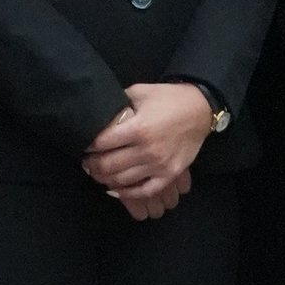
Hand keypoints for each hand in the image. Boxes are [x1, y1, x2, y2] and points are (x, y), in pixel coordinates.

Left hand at [85, 84, 212, 220]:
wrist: (200, 109)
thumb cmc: (168, 98)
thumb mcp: (141, 91)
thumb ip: (120, 102)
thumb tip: (100, 112)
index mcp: (138, 128)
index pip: (103, 143)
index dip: (89, 146)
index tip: (85, 145)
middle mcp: (147, 150)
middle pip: (109, 165)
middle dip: (93, 165)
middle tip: (87, 163)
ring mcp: (159, 165)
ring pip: (123, 180)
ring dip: (106, 179)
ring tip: (99, 174)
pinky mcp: (169, 174)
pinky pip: (144, 191)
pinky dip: (128, 193)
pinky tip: (118, 189)